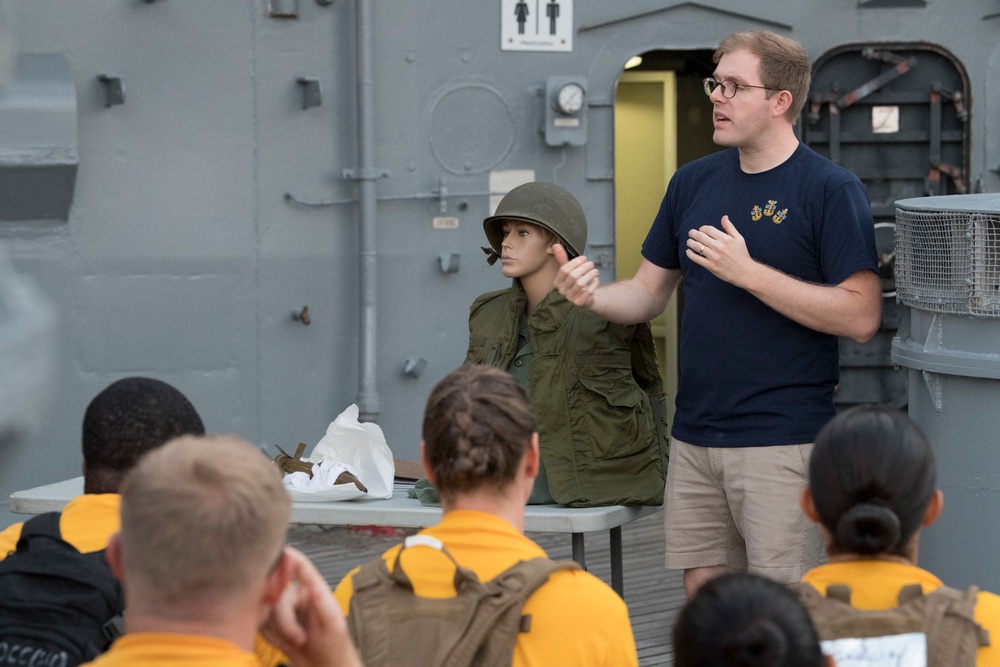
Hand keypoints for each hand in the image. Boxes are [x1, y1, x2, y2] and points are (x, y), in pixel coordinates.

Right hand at [262, 547, 362, 666]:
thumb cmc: (335, 646)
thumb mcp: (334, 625)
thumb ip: (322, 603)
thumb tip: (313, 585)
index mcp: (312, 588)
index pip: (297, 564)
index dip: (285, 557)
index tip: (276, 558)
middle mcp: (294, 594)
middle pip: (274, 591)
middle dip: (283, 618)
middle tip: (299, 637)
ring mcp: (280, 609)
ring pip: (264, 610)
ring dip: (278, 630)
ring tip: (298, 642)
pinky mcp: (269, 624)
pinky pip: (259, 625)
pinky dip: (271, 636)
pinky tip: (286, 644)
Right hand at [553, 243, 599, 307]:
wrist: (584, 297)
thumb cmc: (575, 281)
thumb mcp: (568, 270)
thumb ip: (562, 259)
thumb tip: (555, 245)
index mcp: (557, 282)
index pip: (564, 270)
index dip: (575, 262)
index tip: (584, 258)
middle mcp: (562, 290)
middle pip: (573, 276)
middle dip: (584, 268)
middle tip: (591, 263)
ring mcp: (570, 298)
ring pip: (581, 283)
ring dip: (590, 275)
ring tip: (595, 270)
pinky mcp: (580, 302)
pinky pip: (588, 292)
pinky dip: (594, 284)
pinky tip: (596, 279)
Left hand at [685, 215, 757, 287]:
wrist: (744, 272)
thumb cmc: (741, 254)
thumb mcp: (739, 238)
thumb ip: (730, 227)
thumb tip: (724, 217)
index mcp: (725, 239)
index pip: (708, 229)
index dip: (702, 228)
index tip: (701, 229)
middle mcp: (718, 247)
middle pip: (700, 237)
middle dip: (693, 233)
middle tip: (691, 233)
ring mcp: (713, 257)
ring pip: (697, 247)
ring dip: (690, 242)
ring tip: (689, 241)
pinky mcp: (710, 266)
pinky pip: (697, 259)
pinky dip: (690, 254)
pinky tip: (688, 252)